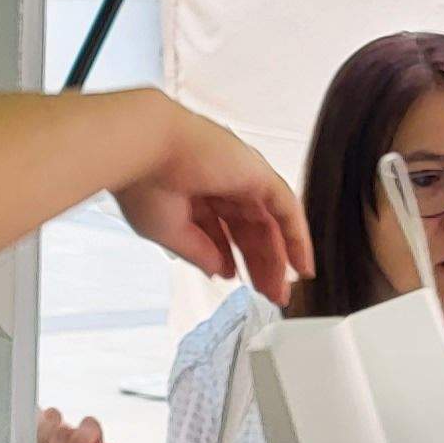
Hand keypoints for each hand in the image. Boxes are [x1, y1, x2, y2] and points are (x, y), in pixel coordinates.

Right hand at [113, 96, 310, 301]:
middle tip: (268, 293)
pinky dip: (297, 238)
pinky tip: (301, 265)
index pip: (222, 230)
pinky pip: (287, 210)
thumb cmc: (142, 180)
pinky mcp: (258, 174)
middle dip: (259, 264)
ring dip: (278, 259)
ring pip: (270, 223)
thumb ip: (199, 252)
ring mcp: (242, 177)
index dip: (230, 258)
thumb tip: (221, 271)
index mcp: (196, 193)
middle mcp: (221, 182)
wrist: (144, 149)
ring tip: (281, 291)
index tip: (235, 279)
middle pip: (250, 230)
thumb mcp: (169, 230)